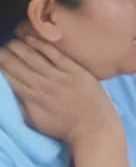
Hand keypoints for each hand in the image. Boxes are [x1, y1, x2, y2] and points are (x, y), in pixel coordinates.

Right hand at [0, 37, 117, 143]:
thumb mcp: (35, 120)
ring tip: (11, 43)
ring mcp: (60, 76)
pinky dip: (40, 44)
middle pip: (16, 64)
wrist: (95, 128)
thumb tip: (6, 90)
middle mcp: (43, 85)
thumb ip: (20, 104)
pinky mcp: (76, 71)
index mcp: (31, 98)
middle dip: (4, 55)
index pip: (7, 76)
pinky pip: (54, 54)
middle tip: (0, 50)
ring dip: (18, 46)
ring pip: (32, 56)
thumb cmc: (64, 126)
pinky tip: (29, 38)